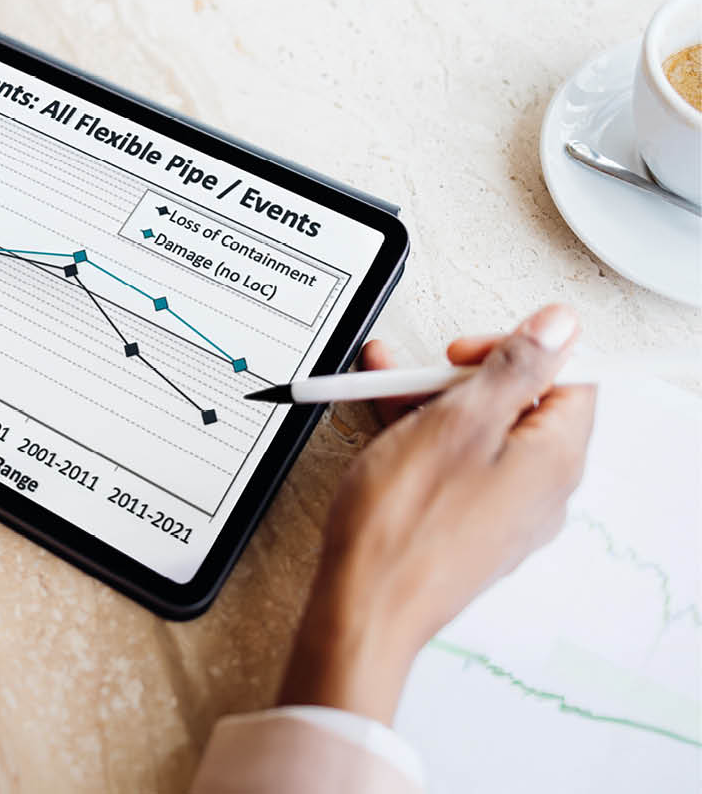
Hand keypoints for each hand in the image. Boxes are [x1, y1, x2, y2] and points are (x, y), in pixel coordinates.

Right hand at [278, 304, 594, 722]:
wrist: (365, 606)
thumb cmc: (407, 523)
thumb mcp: (460, 420)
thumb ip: (515, 368)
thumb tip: (559, 328)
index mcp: (553, 462)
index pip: (570, 379)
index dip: (523, 349)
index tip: (474, 349)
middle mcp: (539, 490)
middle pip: (523, 403)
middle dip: (467, 373)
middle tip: (427, 369)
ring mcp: (502, 510)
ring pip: (481, 430)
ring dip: (436, 397)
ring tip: (386, 378)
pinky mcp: (467, 524)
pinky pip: (458, 461)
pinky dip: (425, 432)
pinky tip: (382, 413)